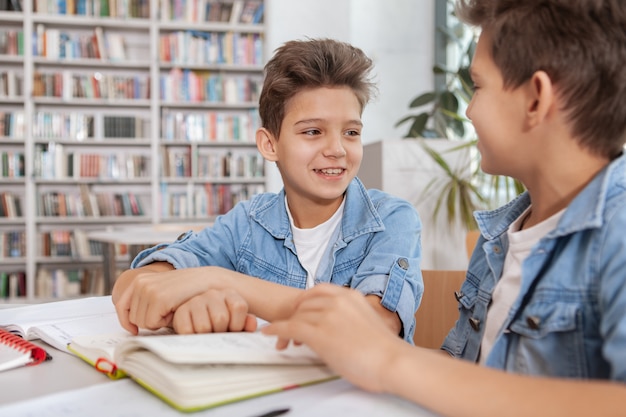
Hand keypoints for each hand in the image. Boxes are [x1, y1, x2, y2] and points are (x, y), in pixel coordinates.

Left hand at [114, 266, 218, 333]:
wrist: (207, 282)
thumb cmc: (185, 291)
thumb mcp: (160, 293)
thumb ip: (143, 302)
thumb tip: (129, 323)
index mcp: (138, 280)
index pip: (121, 305)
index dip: (126, 321)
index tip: (134, 330)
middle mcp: (140, 283)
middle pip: (132, 318)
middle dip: (149, 320)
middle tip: (167, 311)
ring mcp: (148, 289)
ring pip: (142, 323)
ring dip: (157, 321)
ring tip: (171, 309)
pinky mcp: (158, 298)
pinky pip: (152, 323)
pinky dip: (164, 322)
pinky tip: (174, 310)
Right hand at [172, 288, 257, 333]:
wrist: (196, 322)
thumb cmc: (220, 324)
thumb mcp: (236, 323)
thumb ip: (246, 323)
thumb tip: (252, 324)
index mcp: (229, 294)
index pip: (239, 306)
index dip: (238, 324)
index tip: (233, 329)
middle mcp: (212, 294)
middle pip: (221, 318)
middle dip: (220, 332)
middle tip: (218, 333)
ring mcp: (195, 301)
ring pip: (204, 327)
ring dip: (206, 336)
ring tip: (207, 333)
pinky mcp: (180, 312)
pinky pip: (187, 331)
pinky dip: (192, 337)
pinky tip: (195, 333)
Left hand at [262, 284, 401, 392]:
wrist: (393, 362)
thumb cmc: (385, 350)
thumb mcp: (367, 321)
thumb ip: (350, 316)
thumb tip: (337, 326)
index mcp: (350, 296)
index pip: (319, 291)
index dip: (305, 301)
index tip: (298, 309)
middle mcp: (337, 301)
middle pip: (304, 304)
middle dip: (294, 316)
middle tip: (290, 330)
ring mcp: (327, 316)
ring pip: (296, 316)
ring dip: (286, 327)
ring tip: (282, 340)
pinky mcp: (319, 333)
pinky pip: (289, 328)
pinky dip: (276, 330)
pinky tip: (269, 334)